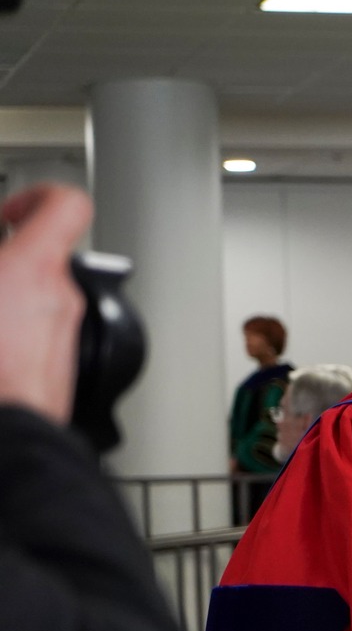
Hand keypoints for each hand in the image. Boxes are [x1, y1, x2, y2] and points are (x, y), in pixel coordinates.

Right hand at [0, 183, 91, 423]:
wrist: (10, 434)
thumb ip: (2, 261)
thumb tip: (4, 255)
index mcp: (34, 269)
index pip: (67, 204)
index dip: (37, 197)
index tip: (9, 212)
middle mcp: (60, 298)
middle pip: (40, 254)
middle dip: (4, 259)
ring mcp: (64, 332)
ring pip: (35, 295)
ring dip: (8, 294)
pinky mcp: (59, 361)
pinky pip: (36, 328)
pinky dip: (12, 325)